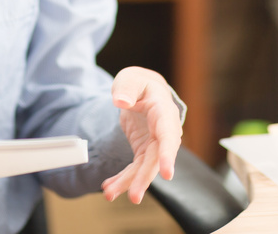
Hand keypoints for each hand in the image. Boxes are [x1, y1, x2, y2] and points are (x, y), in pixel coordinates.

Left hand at [101, 66, 182, 203]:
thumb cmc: (138, 84)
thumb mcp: (130, 79)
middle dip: (145, 178)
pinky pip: (135, 168)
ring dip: (129, 183)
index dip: (167, 154)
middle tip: (134, 197)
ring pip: (145, 168)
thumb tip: (121, 102)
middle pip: (157, 158)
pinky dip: (122, 178)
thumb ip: (127, 88)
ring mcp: (154, 144)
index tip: (168, 173)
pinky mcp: (144, 151)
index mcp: (163, 111)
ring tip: (110, 193)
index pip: (168, 134)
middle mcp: (163, 131)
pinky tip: (109, 187)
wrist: (141, 92)